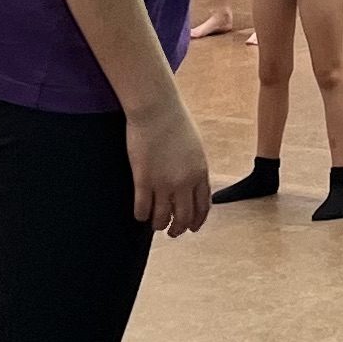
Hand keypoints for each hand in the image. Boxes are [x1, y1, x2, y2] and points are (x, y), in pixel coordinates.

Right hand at [128, 90, 212, 235]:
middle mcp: (184, 182)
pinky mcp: (143, 180)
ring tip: (154, 224)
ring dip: (158, 225)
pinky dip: (141, 215)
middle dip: (178, 229)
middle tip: (172, 233)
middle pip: (184, 217)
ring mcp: (163, 183)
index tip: (192, 228)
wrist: (156, 108)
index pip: (203, 206)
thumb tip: (191, 185)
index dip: (197, 221)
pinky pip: (142, 208)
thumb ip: (195, 168)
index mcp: (200, 173)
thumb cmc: (174, 121)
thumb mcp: (195, 147)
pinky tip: (139, 214)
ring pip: (162, 218)